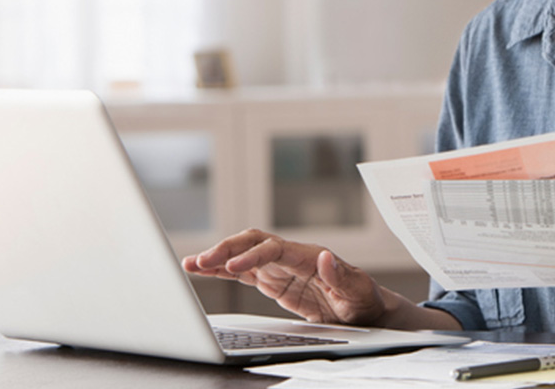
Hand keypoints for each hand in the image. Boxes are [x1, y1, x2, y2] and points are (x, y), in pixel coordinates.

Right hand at [182, 228, 387, 325]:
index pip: (273, 249)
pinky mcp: (272, 281)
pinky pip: (241, 273)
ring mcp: (279, 268)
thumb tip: (325, 257)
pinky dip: (221, 271)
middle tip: (202, 261)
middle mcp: (290, 256)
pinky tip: (200, 272)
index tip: (233, 267)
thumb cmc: (363, 299)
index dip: (252, 256)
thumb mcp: (358, 291)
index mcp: (308, 256)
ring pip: (242, 254)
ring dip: (218, 257)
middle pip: (252, 243)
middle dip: (226, 250)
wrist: (363, 310)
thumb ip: (341, 275)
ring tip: (191, 263)